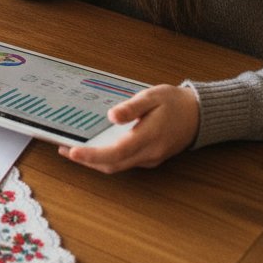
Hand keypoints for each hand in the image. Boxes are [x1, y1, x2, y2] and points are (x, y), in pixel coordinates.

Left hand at [58, 84, 200, 173]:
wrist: (199, 115)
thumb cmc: (175, 103)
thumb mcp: (152, 97)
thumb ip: (132, 108)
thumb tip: (111, 116)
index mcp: (148, 138)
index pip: (114, 153)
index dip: (91, 155)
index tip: (71, 150)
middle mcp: (148, 153)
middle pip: (112, 165)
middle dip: (86, 161)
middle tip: (63, 148)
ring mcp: (150, 158)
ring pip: (117, 166)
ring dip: (95, 161)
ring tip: (73, 148)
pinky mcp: (150, 157)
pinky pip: (125, 162)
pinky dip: (107, 158)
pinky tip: (96, 146)